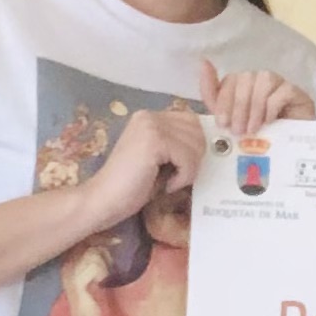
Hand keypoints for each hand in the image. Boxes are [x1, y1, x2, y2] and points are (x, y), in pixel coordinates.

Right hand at [85, 105, 205, 221]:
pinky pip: (188, 159)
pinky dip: (184, 177)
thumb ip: (177, 145)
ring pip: (196, 146)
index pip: (192, 122)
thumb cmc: (132, 185)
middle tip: (175, 177)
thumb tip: (211, 144)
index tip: (183, 167)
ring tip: (169, 181)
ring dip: (188, 170)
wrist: (104, 199)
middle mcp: (149, 115)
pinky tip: (166, 185)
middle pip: (198, 132)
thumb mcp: (160, 159)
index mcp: (149, 117)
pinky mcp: (154, 141)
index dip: (195, 146)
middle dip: (193, 159)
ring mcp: (151, 126)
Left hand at [201, 58, 315, 136]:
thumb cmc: (260, 135)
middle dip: (238, 106)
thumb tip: (203, 62)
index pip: (229, 80)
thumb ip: (213, 94)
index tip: (222, 123)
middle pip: (244, 78)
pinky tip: (270, 122)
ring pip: (263, 80)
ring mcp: (279, 84)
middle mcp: (259, 80)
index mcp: (243, 85)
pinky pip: (282, 91)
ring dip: (255, 107)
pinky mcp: (296, 92)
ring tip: (253, 128)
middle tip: (238, 130)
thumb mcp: (231, 119)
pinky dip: (272, 107)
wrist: (291, 149)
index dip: (223, 101)